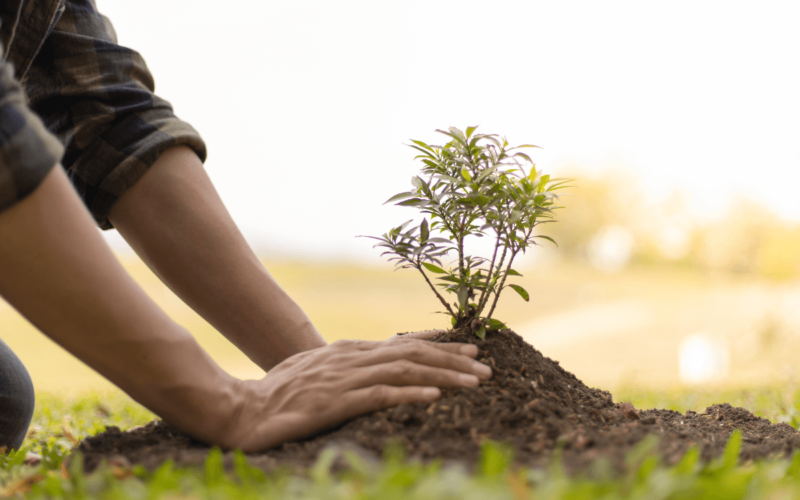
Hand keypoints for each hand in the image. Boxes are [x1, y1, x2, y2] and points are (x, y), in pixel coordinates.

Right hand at [219, 333, 490, 450]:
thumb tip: (377, 369)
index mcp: (349, 351)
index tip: (470, 348)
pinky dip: (409, 393)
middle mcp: (351, 358)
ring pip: (405, 370)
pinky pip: (379, 395)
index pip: (403, 344)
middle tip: (486, 367)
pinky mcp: (335, 403)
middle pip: (412, 354)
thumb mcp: (317, 372)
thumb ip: (348, 367)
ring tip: (476, 381)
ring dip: (444, 374)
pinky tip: (435, 397)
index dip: (439, 346)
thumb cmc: (279, 394)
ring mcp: (343, 379)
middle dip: (453, 359)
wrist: (242, 410)